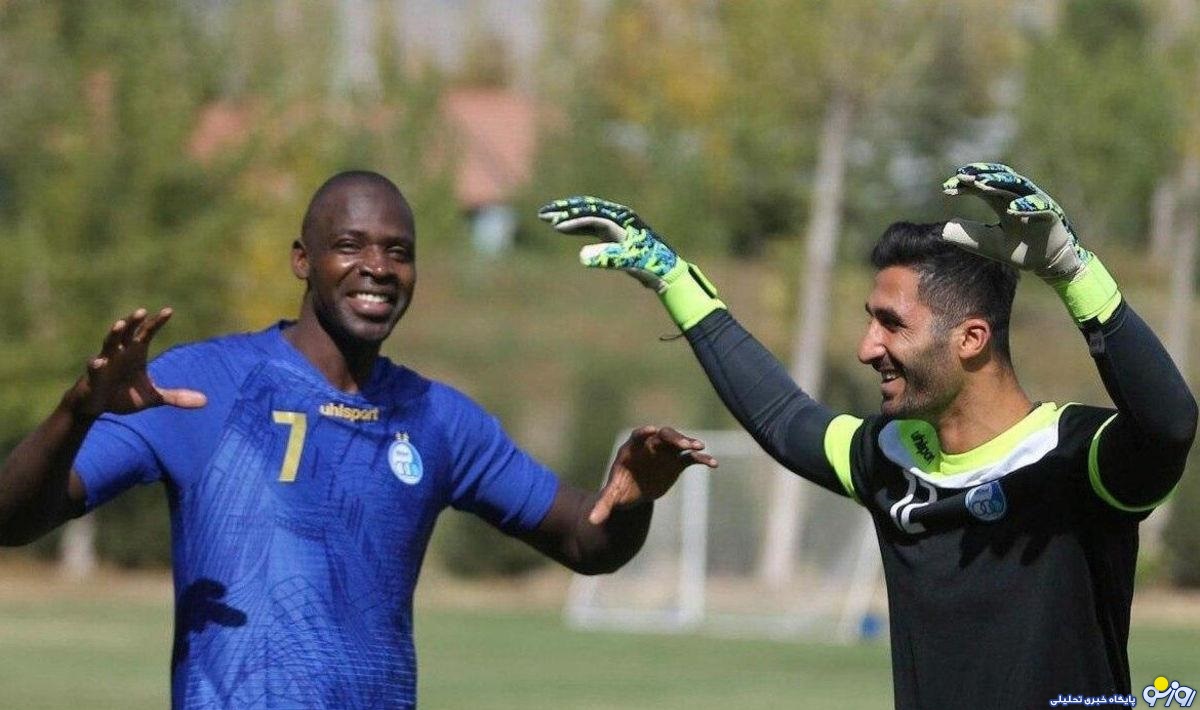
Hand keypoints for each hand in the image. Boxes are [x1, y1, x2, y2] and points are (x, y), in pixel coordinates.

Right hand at [69, 308, 206, 417]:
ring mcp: (105, 363)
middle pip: (127, 333)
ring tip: (120, 325)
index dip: (156, 323)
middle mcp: (120, 354)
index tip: (169, 310)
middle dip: (133, 322)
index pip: (147, 333)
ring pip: (108, 345)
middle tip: (142, 311)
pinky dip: (96, 365)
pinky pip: (94, 369)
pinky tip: (99, 362)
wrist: (97, 406)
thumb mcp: (153, 397)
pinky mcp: (93, 377)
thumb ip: (177, 396)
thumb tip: (205, 401)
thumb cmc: (124, 395)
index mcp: (135, 354)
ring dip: (114, 335)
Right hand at [537, 196, 684, 291]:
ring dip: (568, 216)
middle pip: (586, 208)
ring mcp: (616, 224)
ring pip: (587, 215)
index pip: (592, 216)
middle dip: (564, 210)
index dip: (573, 221)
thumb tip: (581, 256)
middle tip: (542, 214)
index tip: (555, 226)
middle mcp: (618, 217)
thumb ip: (607, 257)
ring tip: (547, 219)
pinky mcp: (614, 234)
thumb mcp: (628, 261)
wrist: (665, 270)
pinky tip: (563, 229)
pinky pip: (591, 225)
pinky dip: (576, 226)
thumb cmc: (650, 265)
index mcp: (622, 219)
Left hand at [589, 426, 716, 524]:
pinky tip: (713, 464)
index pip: (638, 436)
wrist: (634, 492)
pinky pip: (690, 458)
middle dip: (673, 438)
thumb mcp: (612, 496)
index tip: (651, 430)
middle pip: (663, 436)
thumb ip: (604, 505)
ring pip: (679, 443)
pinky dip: (701, 459)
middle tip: (684, 444)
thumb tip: (591, 521)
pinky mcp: (676, 463)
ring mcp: (665, 453)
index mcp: (632, 449)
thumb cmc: (619, 490)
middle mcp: (651, 446)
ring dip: (689, 444)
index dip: (644, 432)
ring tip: (700, 448)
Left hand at [941, 163, 1087, 279]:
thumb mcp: (987, 243)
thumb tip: (945, 229)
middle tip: (961, 176)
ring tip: (980, 184)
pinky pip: (1040, 208)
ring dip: (999, 184)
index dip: (965, 186)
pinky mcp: (1051, 216)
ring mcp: (1036, 204)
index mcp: (1002, 202)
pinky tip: (1011, 210)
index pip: (981, 187)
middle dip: (980, 176)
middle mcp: (1018, 198)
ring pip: (1018, 188)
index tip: (946, 188)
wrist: (1046, 264)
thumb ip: (968, 235)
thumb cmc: (1017, 250)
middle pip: (999, 180)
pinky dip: (1026, 207)